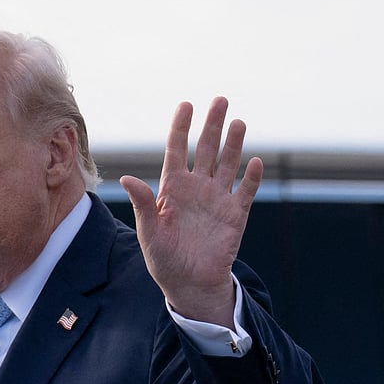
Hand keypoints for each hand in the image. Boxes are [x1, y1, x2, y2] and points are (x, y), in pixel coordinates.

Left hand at [119, 97, 262, 326]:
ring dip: (233, 144)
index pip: (176, 150)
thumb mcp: (149, 232)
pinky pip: (246, 191)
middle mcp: (196, 188)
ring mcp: (217, 199)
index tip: (186, 105)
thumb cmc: (163, 259)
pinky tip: (255, 162)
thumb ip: (143, 204)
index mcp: (172, 188)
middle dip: (211, 125)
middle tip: (220, 100)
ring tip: (238, 122)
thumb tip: (128, 179)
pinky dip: (251, 178)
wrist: (189, 283)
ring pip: (227, 164)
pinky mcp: (236, 214)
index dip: (181, 128)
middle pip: (205, 149)